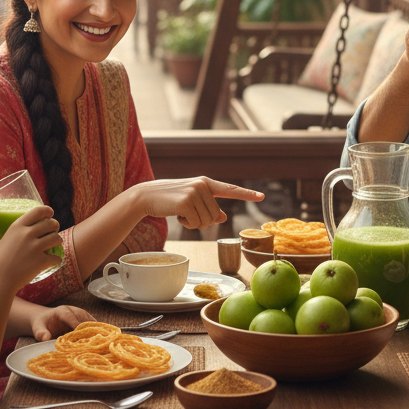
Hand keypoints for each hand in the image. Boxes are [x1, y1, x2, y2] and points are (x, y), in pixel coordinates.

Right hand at [0, 204, 61, 289]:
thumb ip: (1, 235)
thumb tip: (1, 230)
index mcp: (17, 227)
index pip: (38, 211)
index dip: (47, 211)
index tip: (50, 213)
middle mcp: (27, 234)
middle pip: (51, 224)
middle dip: (55, 226)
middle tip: (53, 231)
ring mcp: (35, 247)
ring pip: (57, 238)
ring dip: (58, 241)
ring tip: (55, 244)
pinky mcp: (41, 261)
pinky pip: (57, 257)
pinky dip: (57, 260)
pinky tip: (54, 261)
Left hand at [31, 304, 95, 341]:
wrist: (45, 319)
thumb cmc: (42, 325)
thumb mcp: (38, 328)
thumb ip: (41, 333)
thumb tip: (46, 338)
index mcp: (61, 311)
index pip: (70, 316)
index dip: (75, 324)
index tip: (79, 333)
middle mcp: (72, 310)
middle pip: (82, 317)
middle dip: (86, 328)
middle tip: (91, 339)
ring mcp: (79, 313)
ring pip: (89, 319)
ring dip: (93, 328)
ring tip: (97, 339)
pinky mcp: (83, 318)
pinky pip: (91, 322)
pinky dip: (95, 329)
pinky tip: (99, 337)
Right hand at [132, 178, 263, 229]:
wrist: (146, 196)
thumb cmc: (170, 200)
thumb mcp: (191, 203)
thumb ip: (208, 208)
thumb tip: (223, 218)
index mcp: (206, 183)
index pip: (230, 189)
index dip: (246, 194)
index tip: (261, 196)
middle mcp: (203, 185)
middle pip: (215, 216)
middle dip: (201, 220)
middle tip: (185, 212)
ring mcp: (195, 192)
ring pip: (207, 221)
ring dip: (194, 223)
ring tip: (180, 212)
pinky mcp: (187, 202)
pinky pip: (196, 223)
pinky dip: (186, 224)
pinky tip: (176, 215)